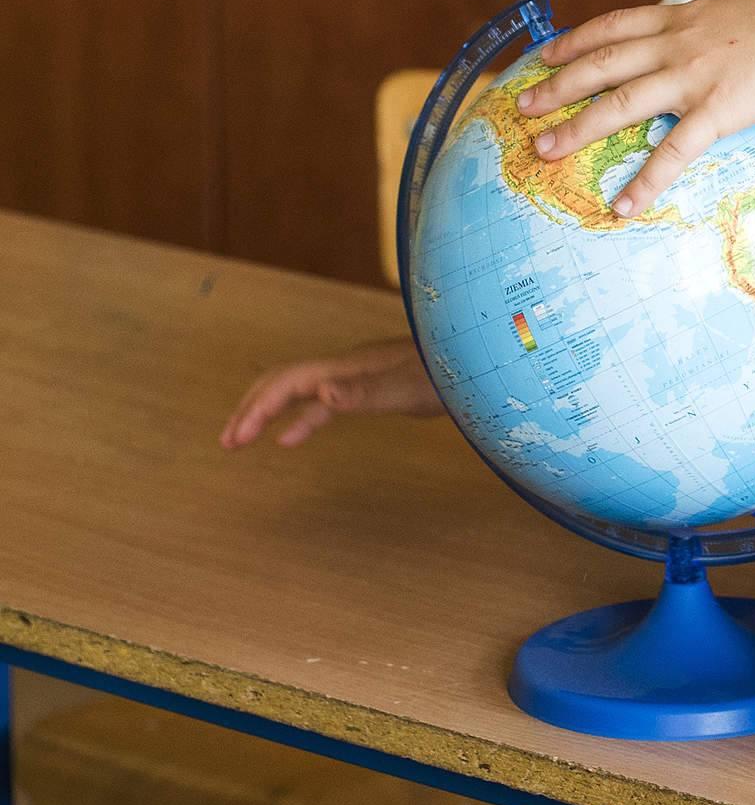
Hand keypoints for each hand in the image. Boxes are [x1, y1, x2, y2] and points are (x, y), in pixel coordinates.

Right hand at [219, 338, 441, 448]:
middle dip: (251, 408)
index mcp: (346, 367)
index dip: (257, 409)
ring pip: (299, 391)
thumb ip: (362, 393)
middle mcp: (346, 367)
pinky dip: (301, 419)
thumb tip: (320, 394)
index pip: (287, 383)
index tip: (234, 441)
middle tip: (226, 442)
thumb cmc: (445, 375)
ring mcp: (359, 375)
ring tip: (243, 439)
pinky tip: (292, 438)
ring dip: (268, 413)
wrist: (479, 362)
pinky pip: (324, 402)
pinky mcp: (374, 386)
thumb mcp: (404, 390)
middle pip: (284, 381)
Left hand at [516, 0, 754, 215]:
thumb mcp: (742, 18)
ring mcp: (696, 75)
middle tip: (523, 107)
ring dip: (577, 128)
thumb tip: (699, 54)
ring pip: (620, 102)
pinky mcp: (721, 108)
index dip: (573, 41)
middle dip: (556, 86)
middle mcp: (680, 42)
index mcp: (685, 18)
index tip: (542, 55)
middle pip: (602, 64)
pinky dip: (645, 180)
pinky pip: (673, 150)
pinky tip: (624, 204)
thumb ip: (711, 34)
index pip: (614, 25)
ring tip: (544, 151)